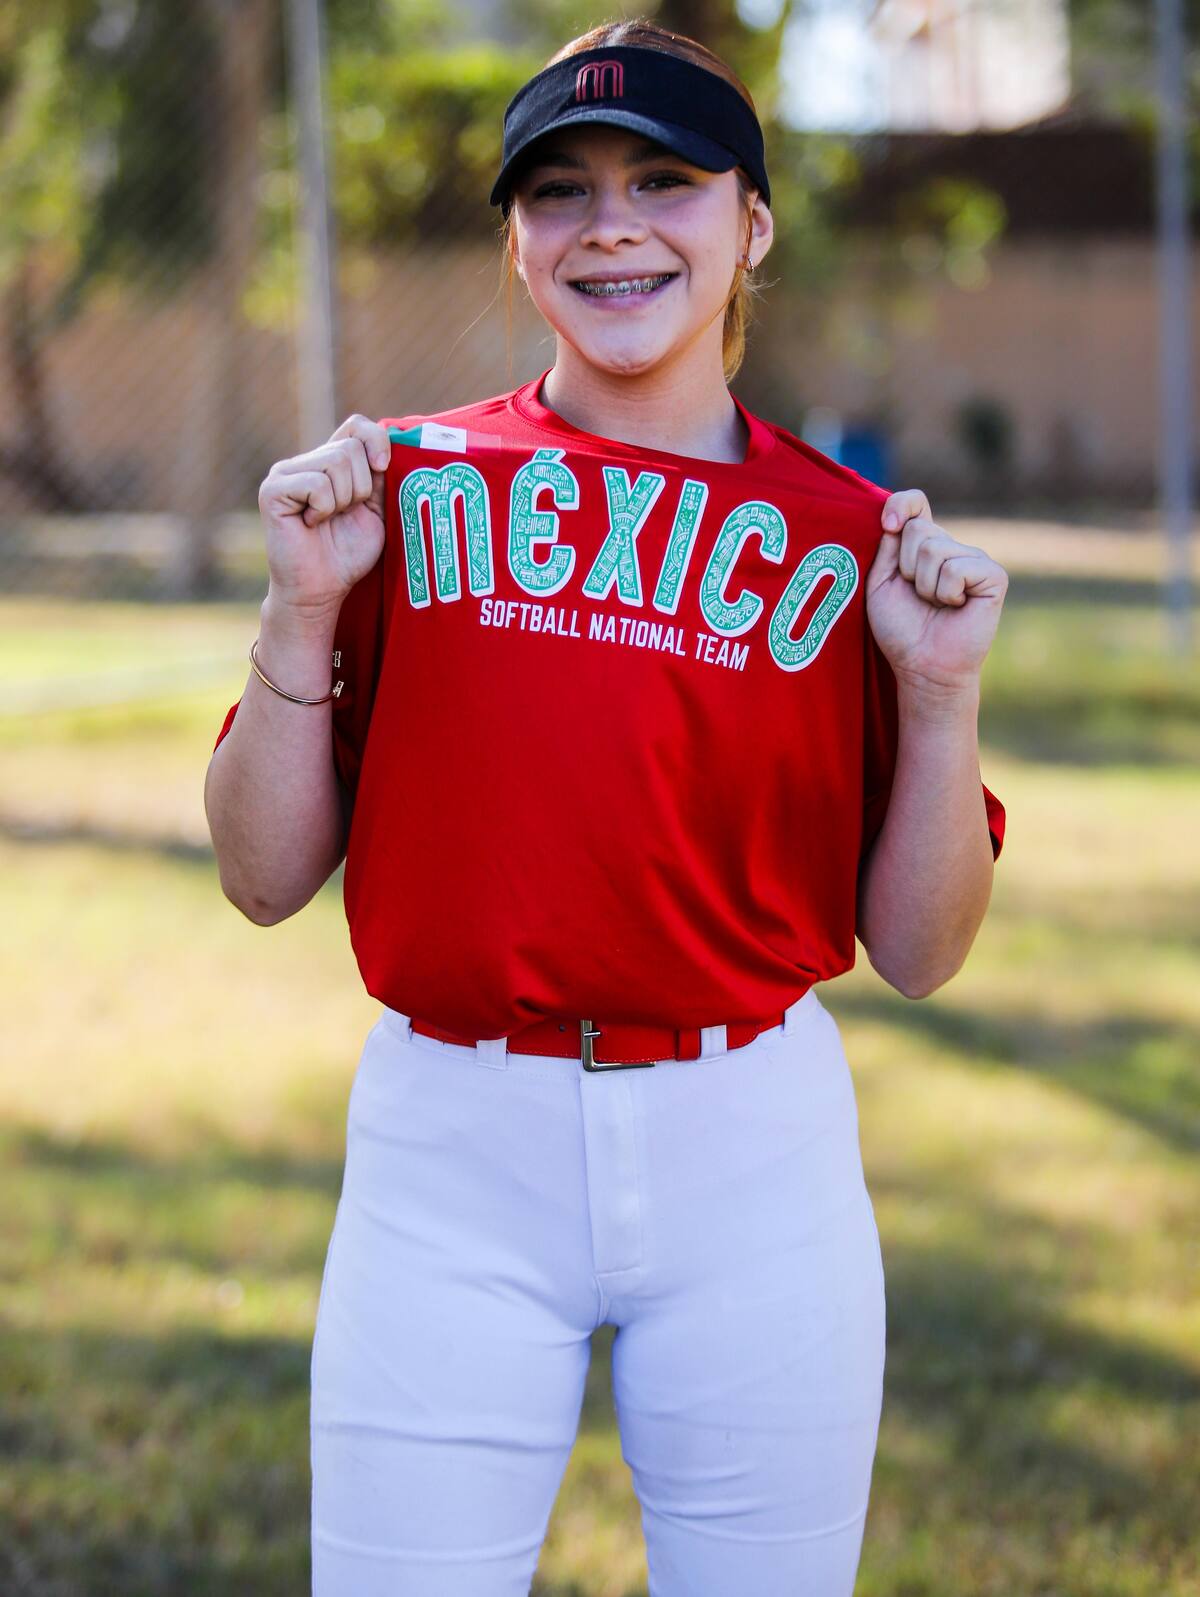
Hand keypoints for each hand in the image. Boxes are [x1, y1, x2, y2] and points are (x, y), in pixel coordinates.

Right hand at [257, 414, 392, 620]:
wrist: (321, 590)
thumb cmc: (347, 555)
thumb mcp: (376, 511)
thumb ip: (381, 477)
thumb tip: (392, 444)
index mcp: (330, 462)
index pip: (357, 425)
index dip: (376, 440)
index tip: (383, 467)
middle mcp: (305, 462)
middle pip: (350, 448)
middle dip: (361, 488)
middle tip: (345, 514)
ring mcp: (285, 473)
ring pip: (336, 463)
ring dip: (343, 501)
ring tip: (327, 521)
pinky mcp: (273, 490)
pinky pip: (316, 484)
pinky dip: (324, 508)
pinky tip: (311, 524)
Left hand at [865, 489, 1007, 692]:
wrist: (922, 665)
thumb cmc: (900, 629)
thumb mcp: (881, 584)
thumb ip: (887, 547)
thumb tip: (896, 516)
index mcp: (923, 545)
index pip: (916, 503)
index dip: (901, 504)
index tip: (888, 526)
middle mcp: (951, 547)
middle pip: (919, 529)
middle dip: (906, 568)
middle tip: (916, 596)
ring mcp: (974, 559)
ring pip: (935, 549)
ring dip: (924, 585)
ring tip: (935, 605)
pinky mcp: (993, 576)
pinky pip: (957, 568)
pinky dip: (946, 592)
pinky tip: (956, 607)